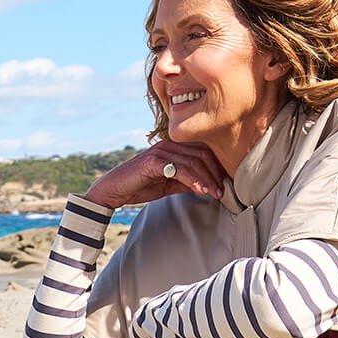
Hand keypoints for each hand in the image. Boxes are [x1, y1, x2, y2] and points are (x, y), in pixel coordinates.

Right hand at [83, 141, 224, 210]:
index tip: (224, 183)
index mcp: (173, 147)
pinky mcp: (153, 162)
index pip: (202, 150)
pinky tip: (201, 190)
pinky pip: (179, 169)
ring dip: (207, 179)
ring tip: (215, 193)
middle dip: (215, 173)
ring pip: (193, 161)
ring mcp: (161, 151)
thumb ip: (186, 182)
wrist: (113, 191)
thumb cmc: (138, 186)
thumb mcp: (168, 185)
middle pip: (202, 153)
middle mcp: (168, 144)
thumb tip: (207, 186)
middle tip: (223, 190)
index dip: (217, 166)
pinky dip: (193, 180)